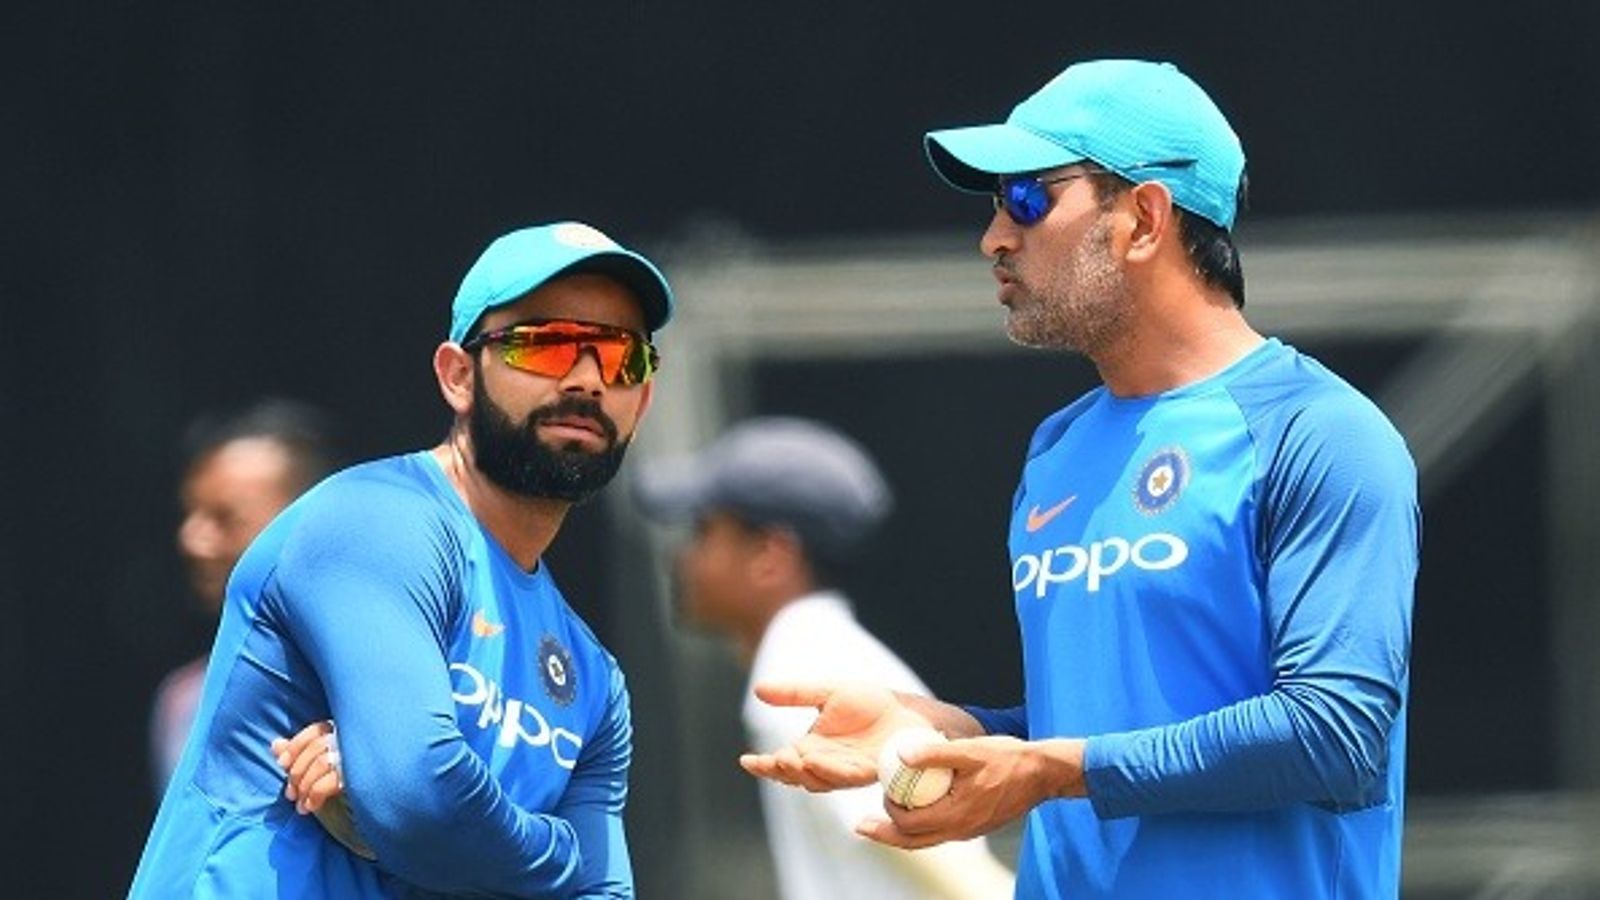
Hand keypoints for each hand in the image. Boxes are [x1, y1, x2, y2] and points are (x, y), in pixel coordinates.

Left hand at [271, 720, 375, 859]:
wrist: (387, 791)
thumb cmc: (355, 775)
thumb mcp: (325, 759)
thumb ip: (301, 751)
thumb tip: (275, 744)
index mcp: (346, 731)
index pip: (315, 732)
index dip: (295, 747)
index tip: (282, 764)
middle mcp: (352, 739)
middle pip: (314, 750)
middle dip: (297, 774)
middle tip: (290, 795)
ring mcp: (356, 756)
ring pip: (319, 765)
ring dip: (304, 788)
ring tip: (300, 806)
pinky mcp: (358, 775)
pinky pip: (328, 783)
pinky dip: (314, 796)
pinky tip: (312, 807)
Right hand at [738, 682, 934, 791]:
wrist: (903, 708)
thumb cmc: (867, 703)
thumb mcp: (827, 692)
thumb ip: (794, 694)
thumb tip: (757, 689)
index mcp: (810, 749)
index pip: (781, 762)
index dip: (763, 765)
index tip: (745, 761)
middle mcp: (825, 765)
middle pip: (797, 776)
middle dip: (784, 770)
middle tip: (774, 759)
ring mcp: (847, 771)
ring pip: (821, 780)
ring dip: (806, 772)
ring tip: (793, 759)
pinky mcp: (871, 770)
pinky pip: (850, 775)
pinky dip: (833, 770)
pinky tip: (820, 761)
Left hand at [856, 736, 1085, 849]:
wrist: (1042, 772)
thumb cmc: (1008, 758)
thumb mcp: (970, 750)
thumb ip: (935, 753)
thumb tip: (901, 754)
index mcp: (956, 815)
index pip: (909, 824)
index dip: (888, 811)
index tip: (882, 791)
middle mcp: (960, 830)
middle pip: (912, 842)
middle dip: (884, 833)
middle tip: (861, 825)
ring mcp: (968, 831)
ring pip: (926, 841)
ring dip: (901, 833)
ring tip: (879, 825)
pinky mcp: (974, 826)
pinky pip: (940, 833)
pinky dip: (921, 827)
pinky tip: (915, 811)